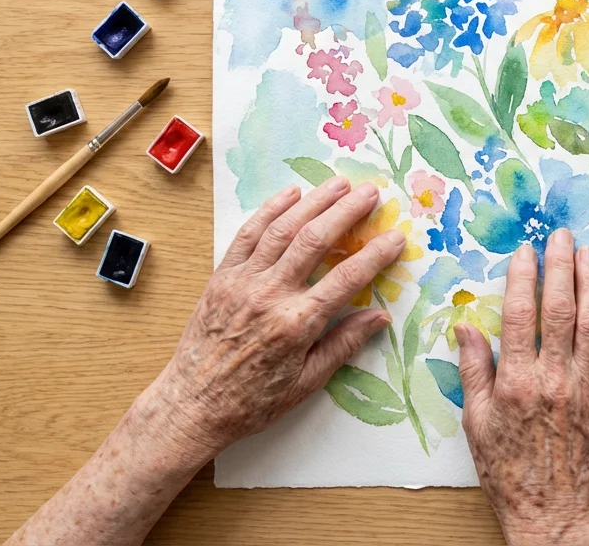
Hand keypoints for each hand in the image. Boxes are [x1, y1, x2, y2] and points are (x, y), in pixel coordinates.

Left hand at [147, 178, 402, 460]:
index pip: (347, 279)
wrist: (192, 405)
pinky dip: (269, 211)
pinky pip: (248, 236)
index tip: (396, 237)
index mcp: (296, 324)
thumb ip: (344, 344)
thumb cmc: (253, 401)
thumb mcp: (307, 382)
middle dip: (347, 212)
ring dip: (313, 202)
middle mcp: (270, 295)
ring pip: (283, 229)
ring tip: (339, 184)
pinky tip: (290, 195)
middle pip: (315, 241)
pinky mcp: (221, 277)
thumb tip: (380, 317)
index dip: (375, 254)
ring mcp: (243, 282)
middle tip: (372, 192)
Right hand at [455, 230, 588, 545]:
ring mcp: (586, 387)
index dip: (521, 277)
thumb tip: (465, 325)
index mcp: (515, 381)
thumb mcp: (476, 423)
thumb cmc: (508, 470)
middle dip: (560, 266)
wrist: (551, 511)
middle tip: (560, 236)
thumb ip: (474, 371)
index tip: (523, 252)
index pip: (518, 315)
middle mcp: (553, 378)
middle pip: (559, 309)